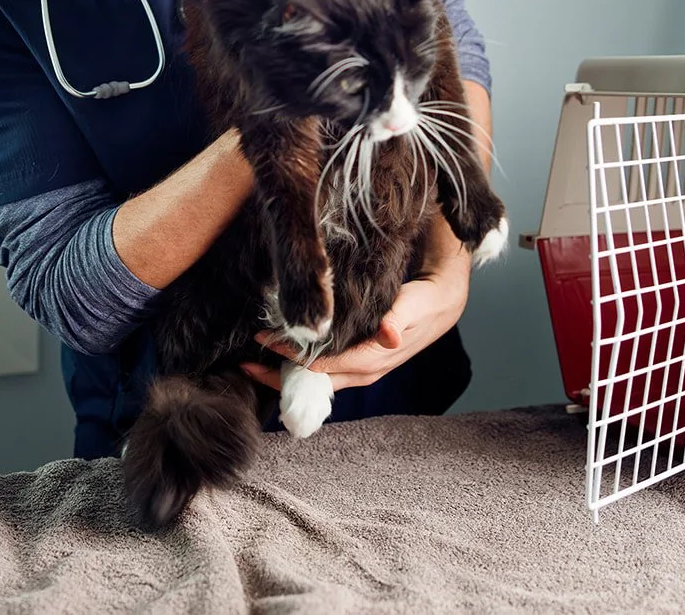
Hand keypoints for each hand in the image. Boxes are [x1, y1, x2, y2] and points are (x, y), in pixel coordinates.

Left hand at [242, 267, 468, 392]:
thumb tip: (388, 335)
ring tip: (252, 362)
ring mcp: (358, 370)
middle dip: (276, 377)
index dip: (291, 357)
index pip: (322, 365)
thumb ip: (398, 320)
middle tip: (243, 362)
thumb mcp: (412, 306)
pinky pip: (322, 372)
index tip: (265, 341)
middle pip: (312, 383)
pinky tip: (278, 356)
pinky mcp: (356, 361)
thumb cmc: (423, 302)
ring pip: (314, 381)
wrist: (441, 303)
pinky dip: (297, 366)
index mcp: (372, 361)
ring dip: (283, 374)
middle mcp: (362, 372)